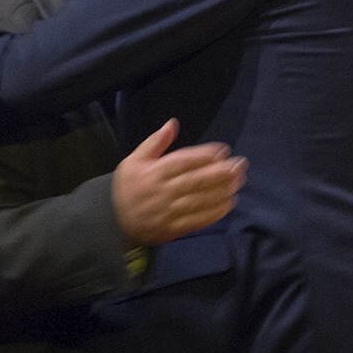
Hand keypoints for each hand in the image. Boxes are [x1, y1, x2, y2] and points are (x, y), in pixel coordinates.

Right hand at [113, 119, 247, 246]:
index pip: (183, 161)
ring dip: (222, 191)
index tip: (224, 150)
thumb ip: (154, 142)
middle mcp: (163, 191)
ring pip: (200, 200)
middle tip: (240, 165)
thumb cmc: (127, 186)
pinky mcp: (173, 229)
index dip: (205, 155)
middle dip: (221, 172)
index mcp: (154, 172)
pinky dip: (214, 213)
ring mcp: (168, 211)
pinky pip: (197, 220)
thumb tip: (173, 123)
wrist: (112, 220)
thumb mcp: (134, 160)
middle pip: (196, 181)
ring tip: (239, 181)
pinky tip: (229, 203)